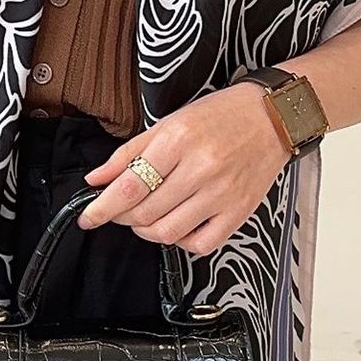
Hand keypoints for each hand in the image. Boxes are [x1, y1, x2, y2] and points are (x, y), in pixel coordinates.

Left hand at [74, 84, 292, 256]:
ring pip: (168, 232)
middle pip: (145, 212)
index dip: (102, 207)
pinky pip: (201, 244)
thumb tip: (96, 180)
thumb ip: (129, 153)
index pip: (130, 185)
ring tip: (144, 217)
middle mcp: (201, 169)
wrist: (272, 117)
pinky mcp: (239, 212)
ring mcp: (222, 194)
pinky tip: (176, 225)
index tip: (87, 217)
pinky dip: (180, 242)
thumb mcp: (169, 122)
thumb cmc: (220, 115)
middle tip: (119, 209)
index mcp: (179, 141)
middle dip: (122, 216)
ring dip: (146, 231)